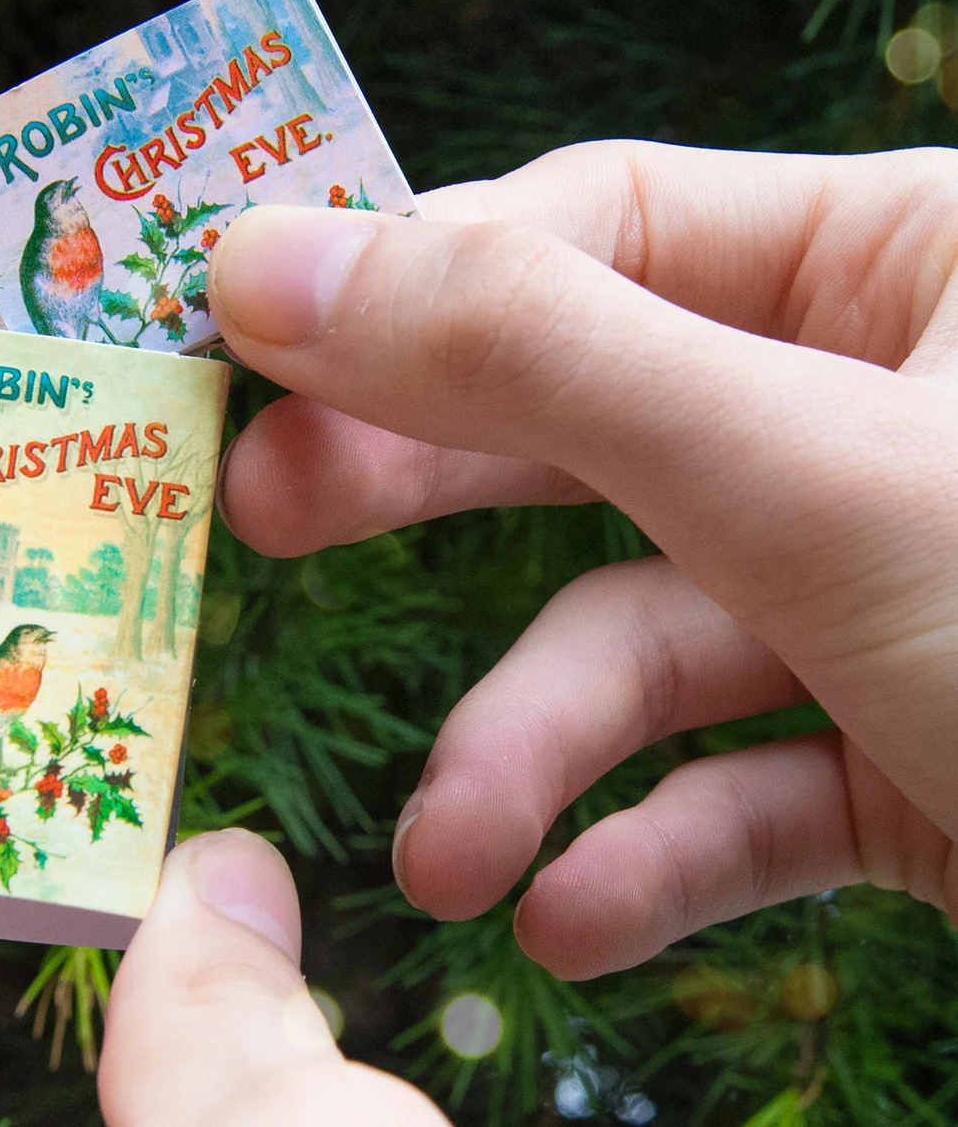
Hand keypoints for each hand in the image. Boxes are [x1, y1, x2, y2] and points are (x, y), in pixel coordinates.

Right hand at [208, 140, 957, 978]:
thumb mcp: (812, 475)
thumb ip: (530, 357)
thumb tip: (267, 255)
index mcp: (900, 263)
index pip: (593, 223)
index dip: (412, 278)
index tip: (245, 336)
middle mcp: (883, 409)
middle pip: (589, 416)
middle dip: (430, 486)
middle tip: (264, 517)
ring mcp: (891, 590)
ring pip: (656, 630)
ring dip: (538, 747)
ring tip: (443, 846)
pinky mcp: (909, 757)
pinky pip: (748, 782)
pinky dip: (658, 849)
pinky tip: (572, 912)